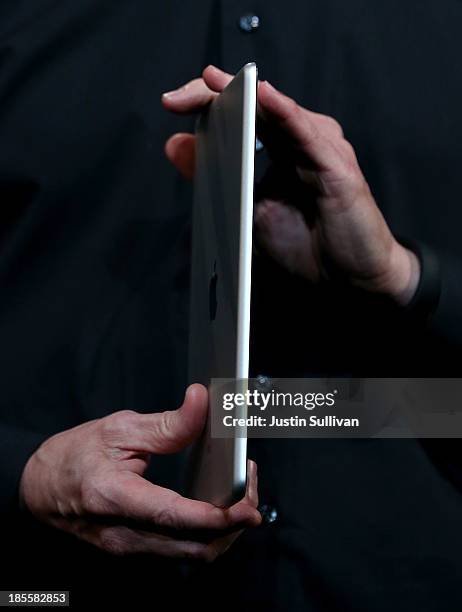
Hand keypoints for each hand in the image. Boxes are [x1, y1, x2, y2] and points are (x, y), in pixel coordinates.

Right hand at [19, 384, 259, 559]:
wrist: (41, 488)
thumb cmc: (75, 455)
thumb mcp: (118, 428)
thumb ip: (166, 423)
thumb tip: (201, 402)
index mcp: (113, 498)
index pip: (172, 516)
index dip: (216, 515)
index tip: (247, 503)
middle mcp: (124, 534)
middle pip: (194, 547)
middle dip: (234, 523)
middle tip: (251, 486)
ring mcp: (130, 548)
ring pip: (193, 554)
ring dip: (225, 530)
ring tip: (239, 491)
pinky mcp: (138, 550)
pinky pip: (182, 550)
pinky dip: (208, 532)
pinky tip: (216, 504)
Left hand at [162, 65, 419, 305]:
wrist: (348, 276)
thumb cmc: (306, 244)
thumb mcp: (247, 210)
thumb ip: (215, 176)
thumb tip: (174, 145)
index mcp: (281, 146)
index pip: (242, 112)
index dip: (208, 102)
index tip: (171, 104)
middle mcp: (301, 139)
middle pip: (255, 103)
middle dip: (215, 94)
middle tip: (179, 98)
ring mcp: (321, 148)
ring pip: (278, 112)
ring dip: (244, 96)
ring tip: (211, 84)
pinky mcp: (337, 166)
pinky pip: (307, 134)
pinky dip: (284, 113)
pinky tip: (263, 97)